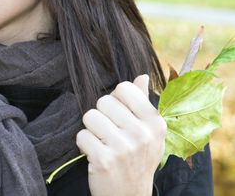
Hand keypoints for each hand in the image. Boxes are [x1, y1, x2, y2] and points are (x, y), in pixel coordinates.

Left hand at [76, 75, 165, 195]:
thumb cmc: (137, 159)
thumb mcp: (148, 132)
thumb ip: (142, 103)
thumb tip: (142, 76)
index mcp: (155, 123)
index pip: (124, 88)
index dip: (114, 100)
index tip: (118, 116)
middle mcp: (142, 134)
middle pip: (103, 101)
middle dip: (100, 116)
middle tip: (108, 133)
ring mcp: (124, 148)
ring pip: (90, 116)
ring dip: (91, 130)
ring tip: (102, 143)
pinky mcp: (104, 160)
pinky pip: (81, 135)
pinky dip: (83, 144)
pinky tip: (94, 154)